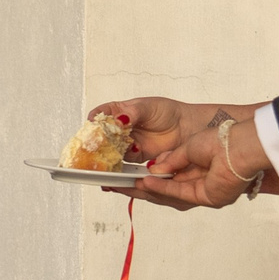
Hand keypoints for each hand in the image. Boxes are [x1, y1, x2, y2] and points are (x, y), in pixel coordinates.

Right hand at [85, 97, 209, 162]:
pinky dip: (119, 168)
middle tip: (93, 150)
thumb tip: (119, 119)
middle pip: (101, 138)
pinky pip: (124, 165)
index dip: (94, 122)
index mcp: (119, 112)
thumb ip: (132, 113)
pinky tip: (116, 171)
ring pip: (110, 153)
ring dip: (106, 159)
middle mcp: (119, 130)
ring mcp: (126, 145)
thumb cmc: (168, 113)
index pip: (100, 115)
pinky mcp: (136, 159)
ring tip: (103, 163)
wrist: (187, 128)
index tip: (91, 126)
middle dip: (95, 145)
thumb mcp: (148, 107)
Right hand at [125, 116, 264, 210]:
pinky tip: (144, 183)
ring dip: (147, 190)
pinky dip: (161, 189)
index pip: (165, 178)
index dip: (144, 178)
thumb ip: (170, 160)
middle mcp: (200, 184)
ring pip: (168, 196)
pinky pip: (178, 195)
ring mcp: (204, 193)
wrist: (241, 143)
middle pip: (163, 191)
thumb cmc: (221, 138)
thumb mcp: (187, 147)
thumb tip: (153, 169)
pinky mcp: (208, 198)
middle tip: (115, 184)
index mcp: (196, 170)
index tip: (124, 176)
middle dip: (138, 188)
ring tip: (125, 184)